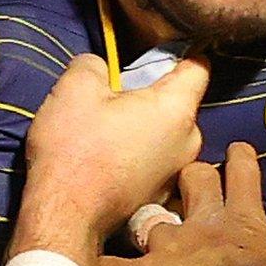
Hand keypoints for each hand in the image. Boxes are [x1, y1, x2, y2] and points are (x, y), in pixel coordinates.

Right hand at [16, 55, 208, 265]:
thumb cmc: (74, 151)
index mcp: (177, 110)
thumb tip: (100, 67)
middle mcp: (190, 141)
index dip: (179, 52)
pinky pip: (156, 157)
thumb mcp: (74, 89)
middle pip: (179, 102)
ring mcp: (178, 169)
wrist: (67, 215)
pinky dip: (138, 151)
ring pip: (167, 131)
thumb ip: (94, 64)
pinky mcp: (162, 192)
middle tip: (115, 94)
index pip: (198, 67)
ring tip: (106, 128)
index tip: (159, 50)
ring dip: (143, 124)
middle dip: (151, 93)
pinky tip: (108, 154)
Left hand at [101, 143, 265, 265]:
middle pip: (189, 180)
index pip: (243, 175)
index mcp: (245, 222)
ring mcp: (168, 248)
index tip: (234, 150)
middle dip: (184, 176)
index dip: (238, 160)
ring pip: (145, 220)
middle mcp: (203, 225)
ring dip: (140, 226)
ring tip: (129, 232)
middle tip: (179, 181)